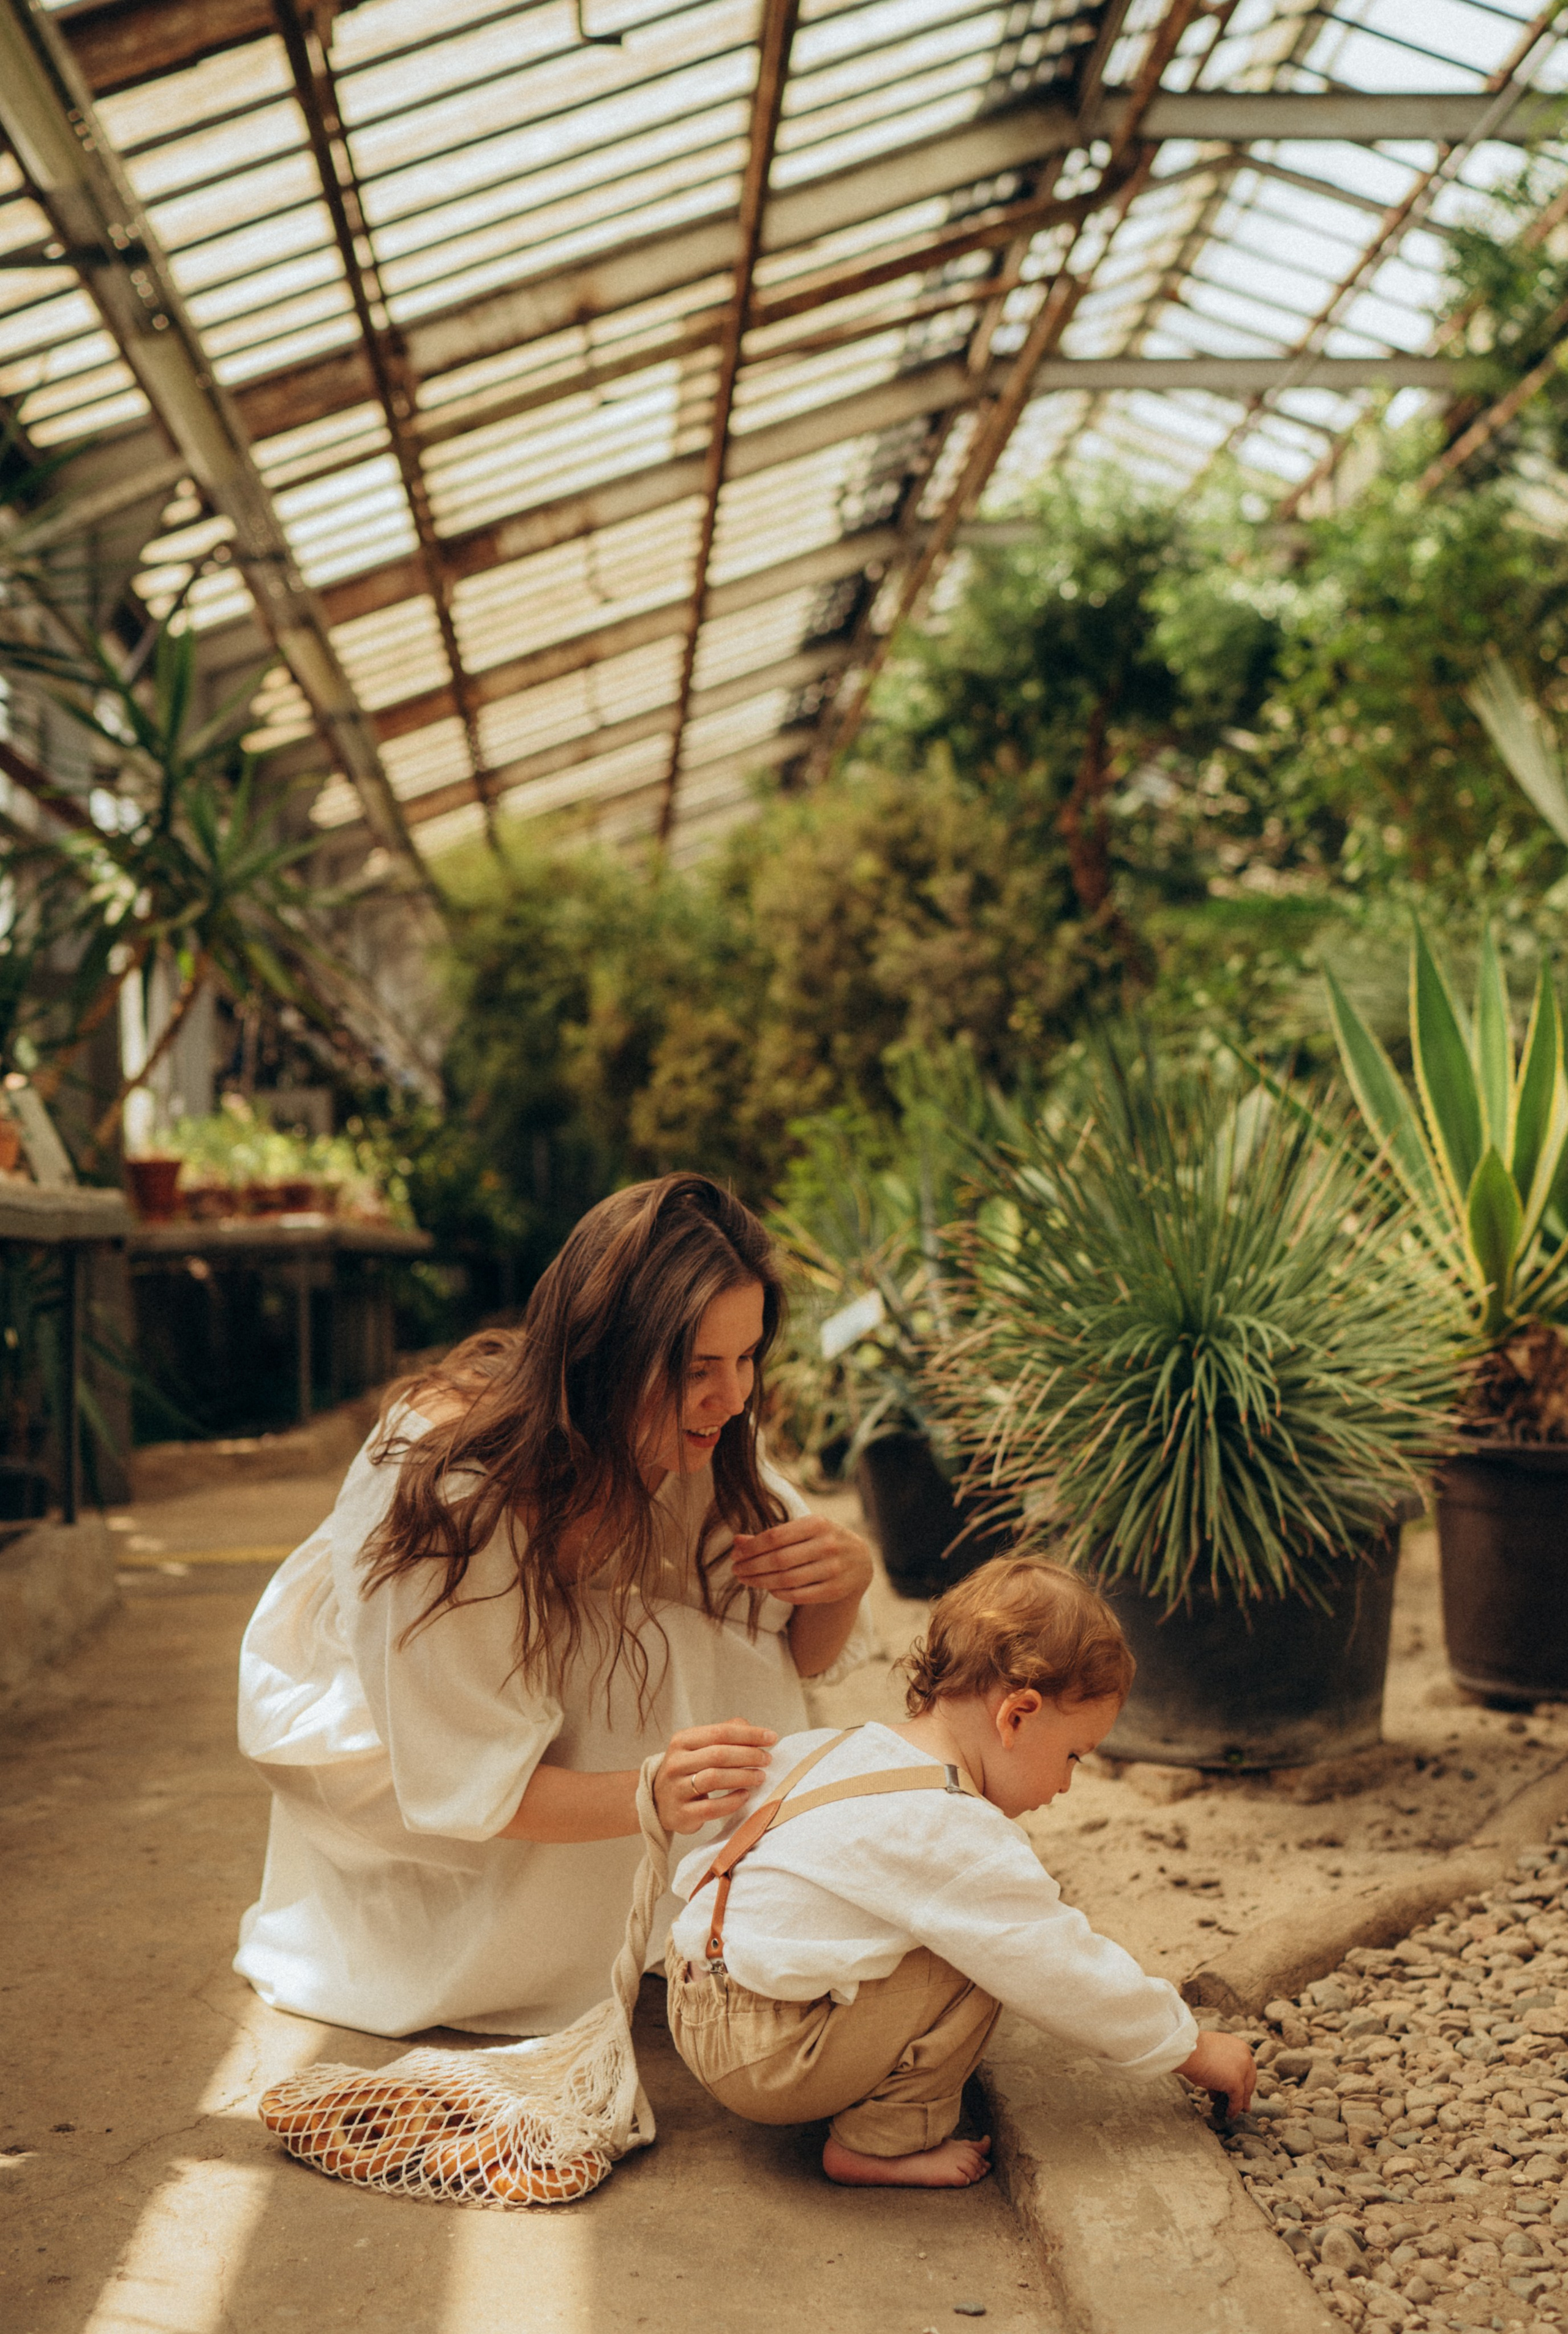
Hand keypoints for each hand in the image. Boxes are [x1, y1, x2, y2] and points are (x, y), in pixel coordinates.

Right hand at [653, 1719, 777, 1835]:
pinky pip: (711, 1808)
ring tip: (760, 1777)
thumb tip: (752, 1729)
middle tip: (767, 1759)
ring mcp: (676, 1789)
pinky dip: (732, 1801)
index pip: (720, 1732)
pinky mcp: (681, 1814)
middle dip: (749, 1755)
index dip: (748, 1735)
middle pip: (718, 1754)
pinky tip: (745, 1796)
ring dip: (743, 1776)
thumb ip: (725, 1733)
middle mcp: (675, 1763)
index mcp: (682, 1741)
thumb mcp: (699, 1746)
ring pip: (714, 1778)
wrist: (659, 1801)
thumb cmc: (688, 1769)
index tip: (771, 1737)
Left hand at [730, 1515, 873, 1608]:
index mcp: (818, 1523)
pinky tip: (769, 1588)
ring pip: (786, 1579)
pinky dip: (779, 1593)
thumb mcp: (803, 1530)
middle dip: (751, 1566)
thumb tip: (736, 1541)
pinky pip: (798, 1595)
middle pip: (778, 1559)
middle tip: (736, 1570)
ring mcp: (833, 1569)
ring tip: (746, 1579)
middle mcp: (828, 1545)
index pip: (775, 1536)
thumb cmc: (822, 1540)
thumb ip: (772, 1535)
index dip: (751, 1547)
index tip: (735, 1554)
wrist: (860, 1561)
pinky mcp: (835, 1590)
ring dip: (760, 1582)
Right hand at [1177, 2030, 1255, 2119]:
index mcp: (1239, 2046)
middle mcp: (1245, 2056)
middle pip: (1249, 2079)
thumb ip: (1222, 2065)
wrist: (1188, 2052)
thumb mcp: (1213, 2055)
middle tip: (1241, 2103)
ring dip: (1239, 2102)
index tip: (1239, 2089)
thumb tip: (1222, 2080)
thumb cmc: (1194, 2051)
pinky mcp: (1236, 2083)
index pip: (1247, 2067)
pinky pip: (1237, 2100)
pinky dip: (1233, 2109)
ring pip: (1244, 2090)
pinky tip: (1229, 2114)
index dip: (1243, 2080)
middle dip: (1243, 2093)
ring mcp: (1242, 2070)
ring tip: (1232, 2110)